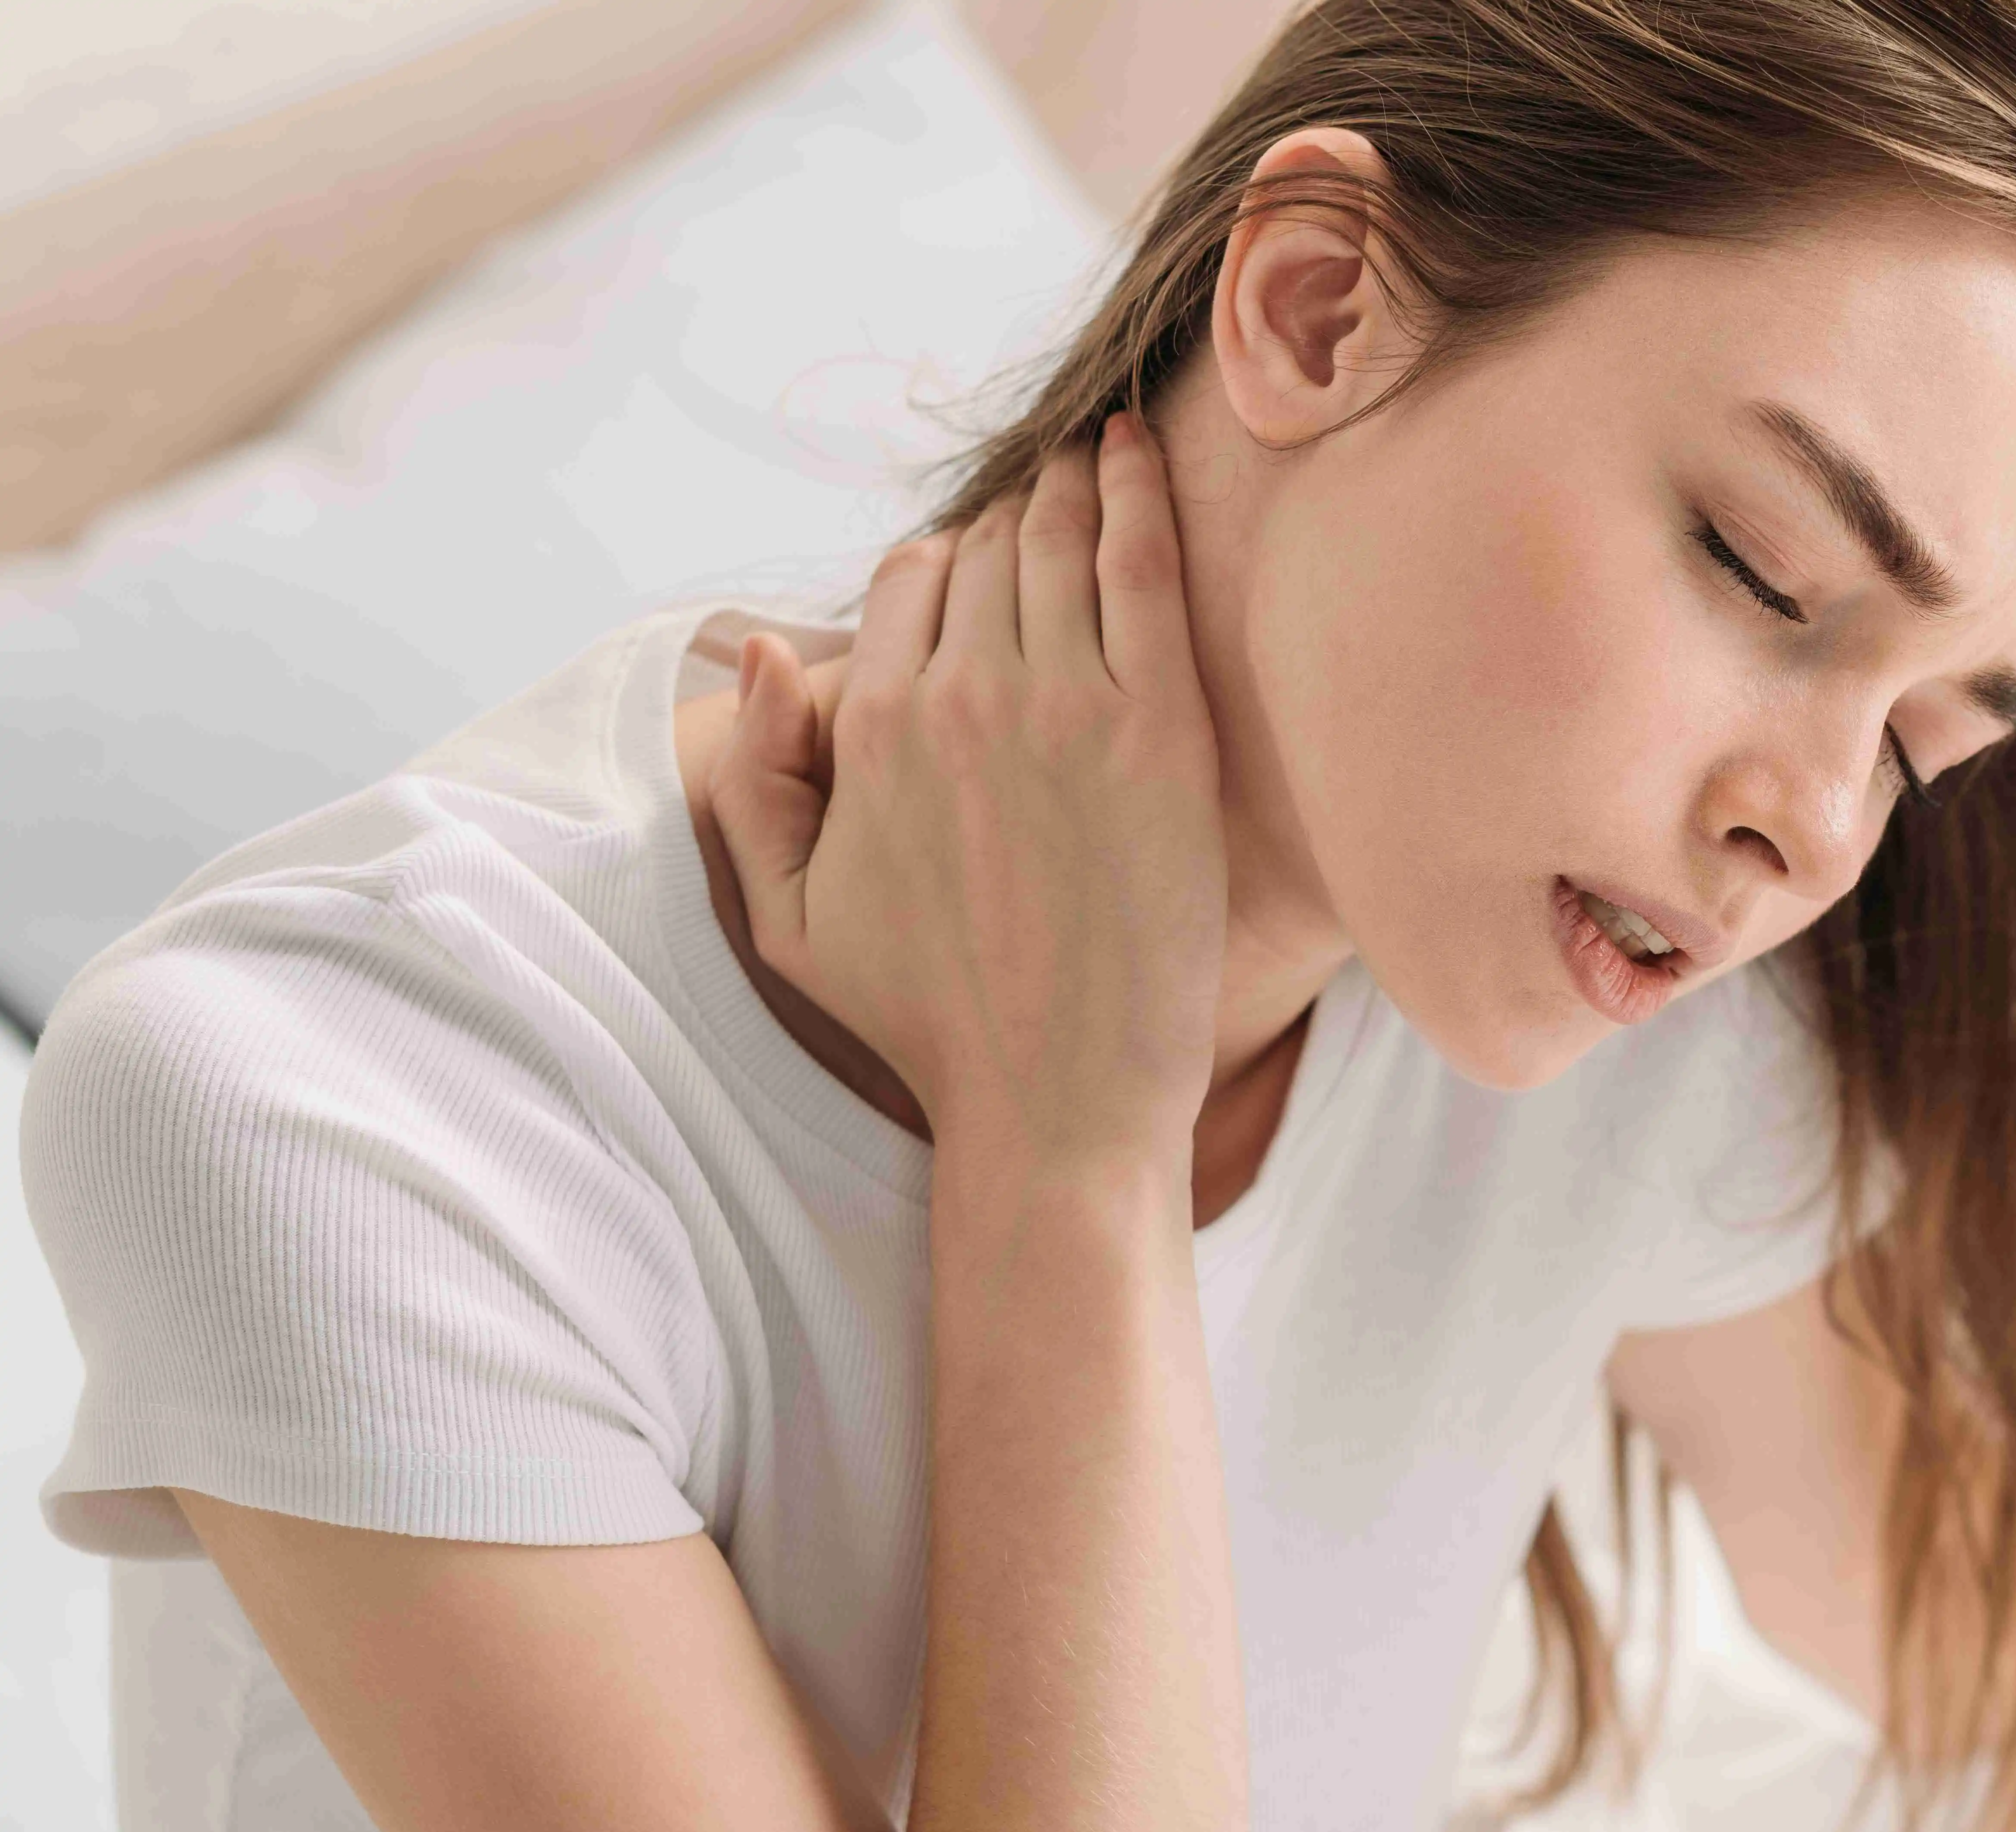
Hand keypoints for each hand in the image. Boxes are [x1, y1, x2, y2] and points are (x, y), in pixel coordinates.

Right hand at [705, 413, 1228, 1166]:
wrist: (1058, 1096)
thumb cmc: (927, 1019)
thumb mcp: (790, 917)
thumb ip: (758, 779)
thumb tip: (766, 650)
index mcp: (875, 727)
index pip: (909, 584)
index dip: (947, 563)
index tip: (983, 558)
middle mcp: (963, 698)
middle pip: (989, 553)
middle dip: (1015, 513)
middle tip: (1050, 491)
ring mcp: (1067, 706)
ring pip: (1060, 542)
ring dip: (1073, 486)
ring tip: (1093, 457)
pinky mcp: (1160, 730)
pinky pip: (1144, 567)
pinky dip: (1138, 495)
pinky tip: (1137, 454)